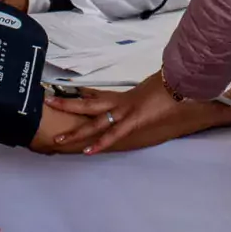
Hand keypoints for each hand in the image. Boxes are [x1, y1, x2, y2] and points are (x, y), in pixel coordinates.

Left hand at [44, 71, 186, 154]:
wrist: (183, 80)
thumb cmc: (173, 82)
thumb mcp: (157, 87)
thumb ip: (149, 93)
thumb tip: (153, 92)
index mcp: (126, 96)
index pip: (99, 96)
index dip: (83, 97)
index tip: (68, 96)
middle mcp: (121, 102)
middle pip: (88, 104)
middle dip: (67, 104)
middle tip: (47, 103)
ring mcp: (126, 110)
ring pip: (95, 120)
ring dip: (76, 130)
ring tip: (59, 137)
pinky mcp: (134, 119)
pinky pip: (114, 133)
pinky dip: (101, 142)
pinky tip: (88, 151)